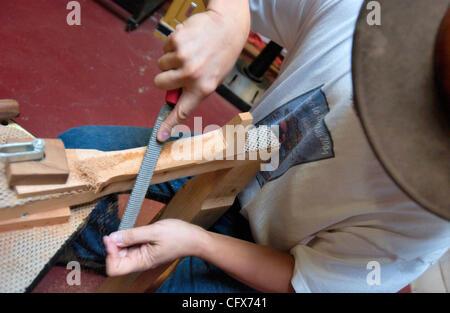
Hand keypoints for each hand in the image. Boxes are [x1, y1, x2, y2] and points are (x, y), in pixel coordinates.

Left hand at [103, 219, 206, 275]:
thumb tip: (114, 237)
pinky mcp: (147, 249)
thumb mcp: (154, 231)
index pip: (115, 268)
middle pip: (117, 260)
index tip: (111, 238)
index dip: (109, 253)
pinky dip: (129, 239)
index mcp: (142, 262)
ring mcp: (144, 256)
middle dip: (114, 246)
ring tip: (128, 230)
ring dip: (121, 241)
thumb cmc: (179, 236)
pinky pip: (132, 246)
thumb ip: (132, 235)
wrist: (195, 238)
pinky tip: (134, 231)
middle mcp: (141, 261)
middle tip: (117, 231)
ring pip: (124, 252)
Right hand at [155, 0, 249, 141]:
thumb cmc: (220, 54)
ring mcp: (183, 58)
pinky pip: (164, 48)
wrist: (227, 26)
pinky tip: (188, 42)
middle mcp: (191, 75)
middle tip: (180, 69)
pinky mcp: (176, 42)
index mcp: (203, 88)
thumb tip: (172, 95)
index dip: (168, 125)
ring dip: (171, 59)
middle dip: (165, 77)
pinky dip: (172, 45)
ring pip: (161, 65)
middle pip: (160, 83)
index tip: (159, 137)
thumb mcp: (212, 78)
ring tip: (190, 52)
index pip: (182, 111)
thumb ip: (193, 88)